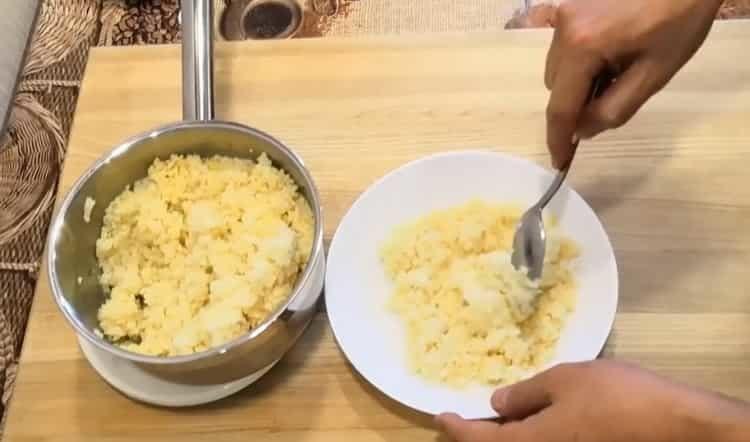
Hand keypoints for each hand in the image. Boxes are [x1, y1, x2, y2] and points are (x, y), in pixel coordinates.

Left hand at [436, 360, 749, 441]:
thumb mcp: (566, 381)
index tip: (439, 415)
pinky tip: (532, 420)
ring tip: (493, 418)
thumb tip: (496, 403)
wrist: (676, 426)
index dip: (456, 429)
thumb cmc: (617, 398)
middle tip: (462, 419)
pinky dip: (528, 437)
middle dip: (476, 438)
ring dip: (503, 438)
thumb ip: (526, 393)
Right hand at [545, 0, 722, 167]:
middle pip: (554, 86)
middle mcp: (563, 29)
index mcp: (583, 47)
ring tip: (617, 67)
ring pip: (557, 66)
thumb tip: (582, 131)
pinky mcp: (570, 4)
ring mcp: (563, 13)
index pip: (561, 106)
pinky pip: (564, 45)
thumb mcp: (654, 73)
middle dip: (575, 102)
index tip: (559, 163)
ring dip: (578, 79)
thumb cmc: (678, 20)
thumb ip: (614, 110)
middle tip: (612, 98)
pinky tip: (612, 48)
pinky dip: (581, 58)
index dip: (559, 139)